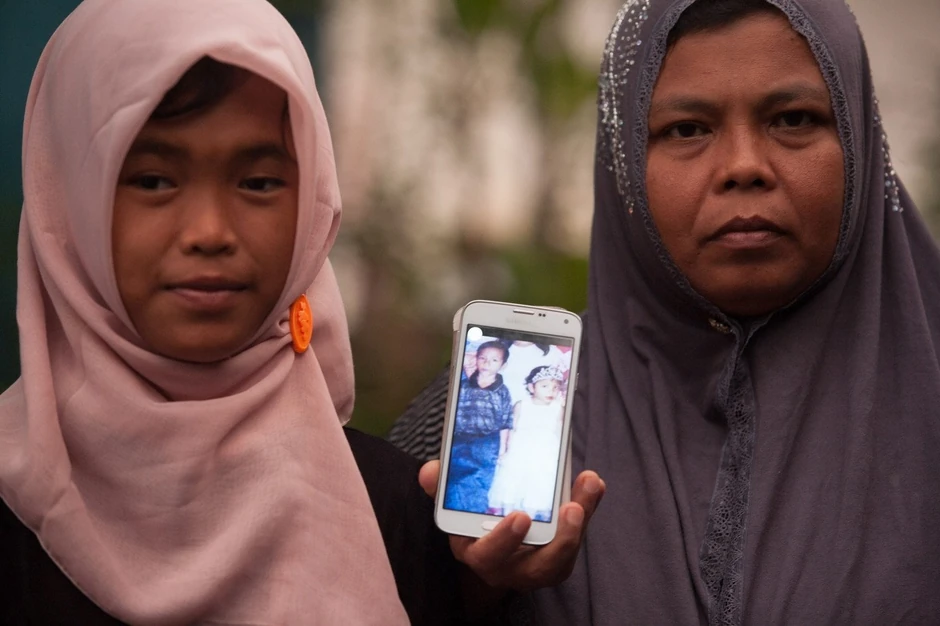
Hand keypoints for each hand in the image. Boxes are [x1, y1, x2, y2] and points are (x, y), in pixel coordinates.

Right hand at [418, 461, 604, 591]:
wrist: (491, 550)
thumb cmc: (473, 524)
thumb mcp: (454, 506)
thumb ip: (442, 489)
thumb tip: (429, 472)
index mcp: (478, 553)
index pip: (487, 553)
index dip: (503, 540)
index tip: (520, 517)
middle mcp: (510, 568)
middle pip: (536, 565)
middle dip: (559, 540)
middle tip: (569, 508)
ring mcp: (537, 566)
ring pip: (562, 556)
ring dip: (578, 526)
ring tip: (587, 489)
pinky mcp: (558, 557)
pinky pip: (576, 539)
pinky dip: (587, 510)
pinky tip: (591, 484)